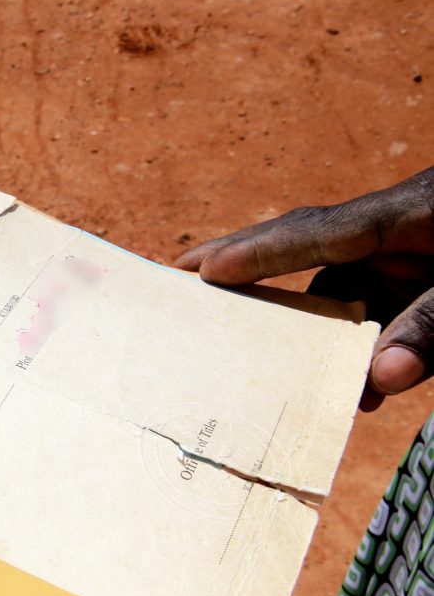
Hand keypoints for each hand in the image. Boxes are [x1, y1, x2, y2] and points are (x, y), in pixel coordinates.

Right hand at [176, 166, 433, 410]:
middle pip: (306, 238)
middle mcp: (396, 224)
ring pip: (340, 280)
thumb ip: (430, 328)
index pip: (319, 231)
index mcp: (411, 211)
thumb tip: (380, 378)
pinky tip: (359, 384)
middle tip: (186, 273)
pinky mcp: (424, 269)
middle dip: (247, 257)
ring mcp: (410, 247)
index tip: (206, 271)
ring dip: (312, 325)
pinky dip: (361, 340)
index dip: (260, 252)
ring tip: (262, 357)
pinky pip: (377, 303)